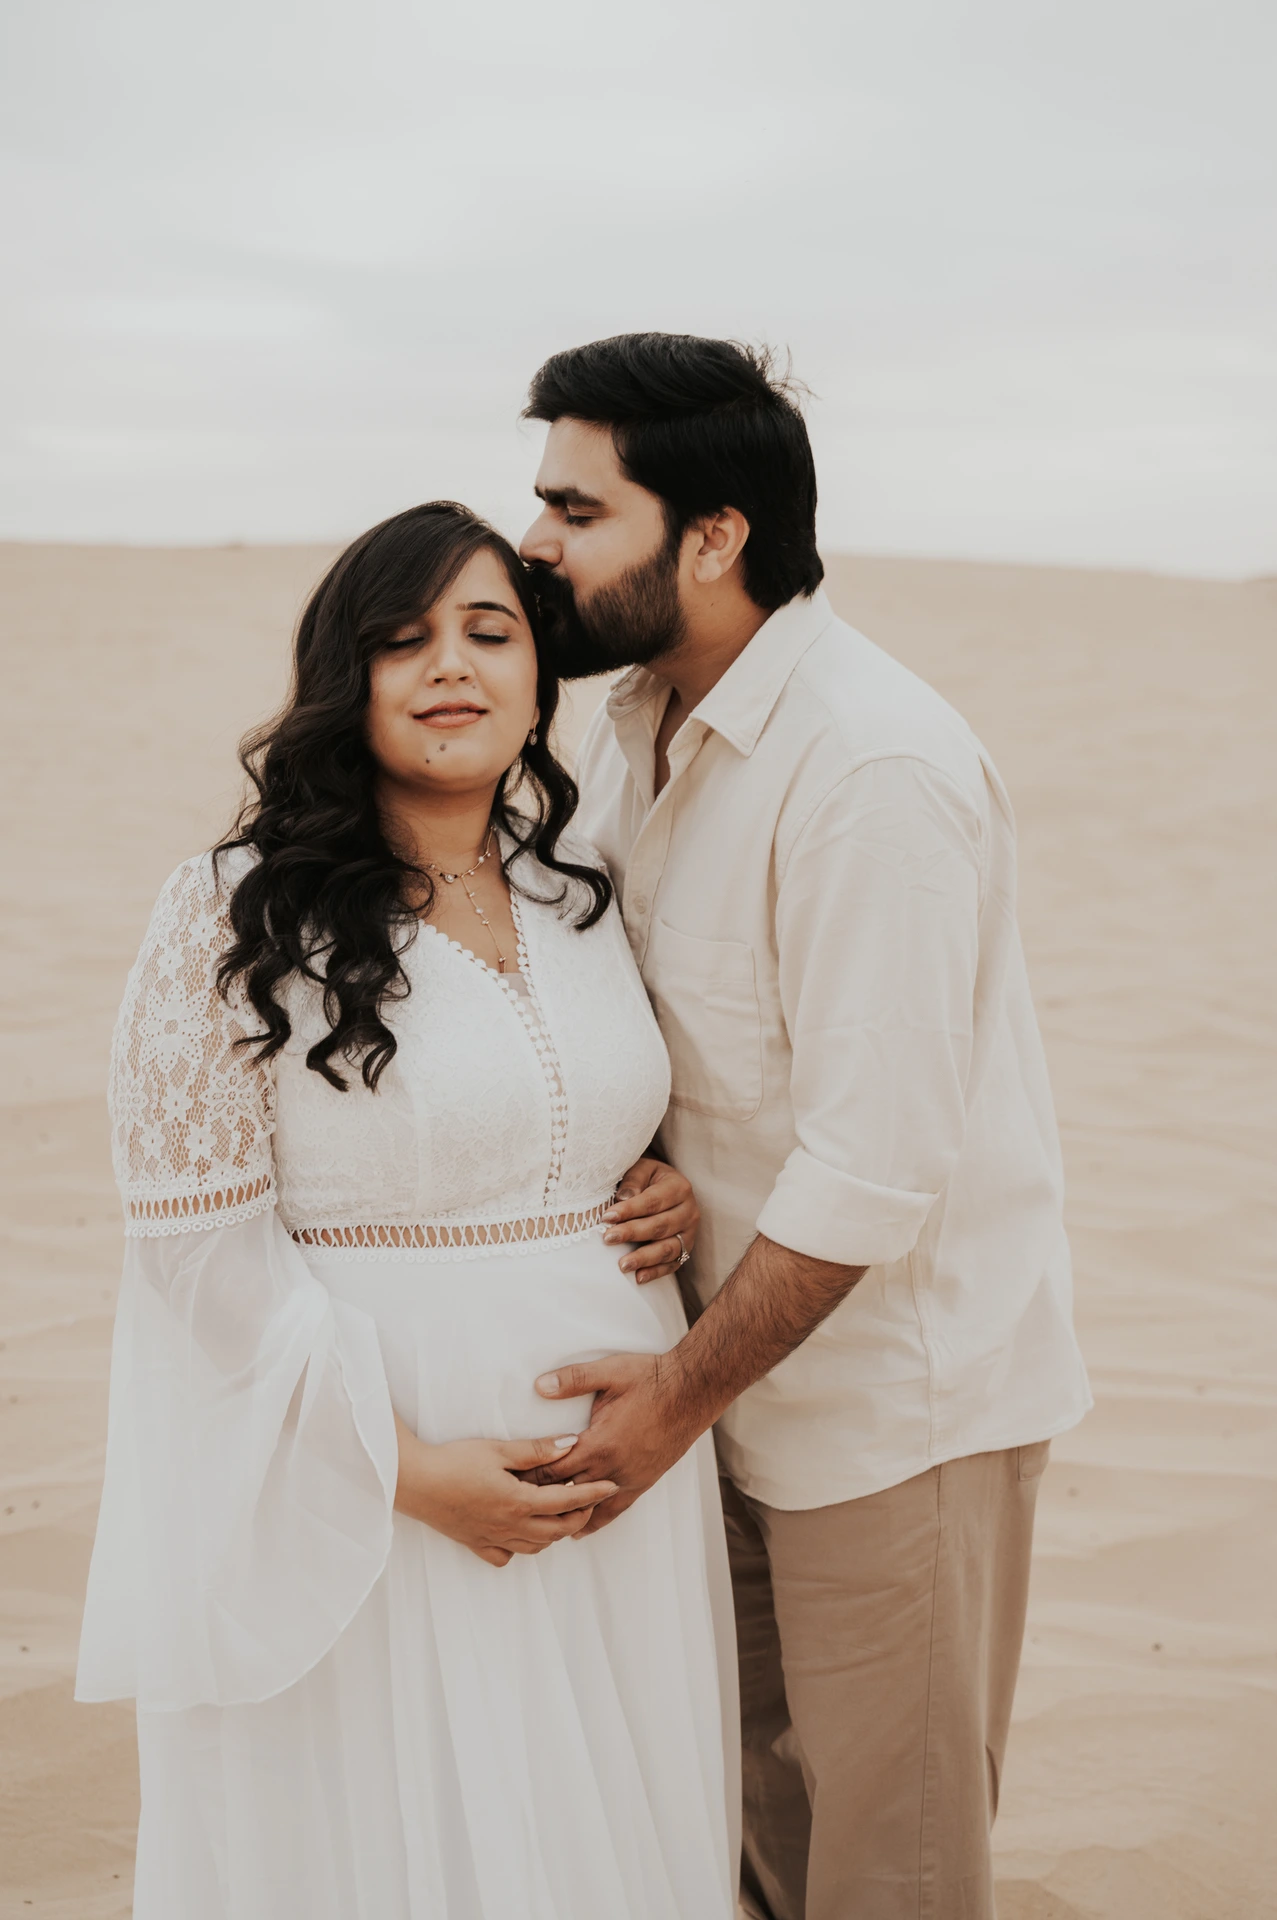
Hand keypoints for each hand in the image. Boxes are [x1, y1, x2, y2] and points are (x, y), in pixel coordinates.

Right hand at [394, 1420, 617, 1566]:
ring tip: (560, 1514)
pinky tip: (520, 1532)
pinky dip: (520, 1548)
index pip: (567, 1501)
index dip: (593, 1494)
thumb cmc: (454, 1461)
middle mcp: (509, 1526)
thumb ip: (536, 1450)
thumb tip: (571, 1444)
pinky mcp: (474, 1543)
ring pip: (535, 1547)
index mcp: (519, 1502)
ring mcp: (492, 1538)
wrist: (414, 1482)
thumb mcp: (498, 1450)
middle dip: (579, 1517)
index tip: (612, 1485)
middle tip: (590, 1500)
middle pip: (557, 1531)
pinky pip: (505, 1556)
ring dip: (554, 1533)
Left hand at [528, 1352, 702, 1534]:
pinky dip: (595, 1520)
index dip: (526, 1476)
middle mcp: (612, 1469)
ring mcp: (629, 1478)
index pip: (551, 1469)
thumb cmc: (651, 1379)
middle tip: (512, 1505)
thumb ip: (572, 1380)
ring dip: (564, 1513)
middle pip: (564, 1493)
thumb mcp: (609, 1372)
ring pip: (589, 1508)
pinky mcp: (643, 1481)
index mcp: (598, 1444)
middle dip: (538, 1498)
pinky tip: (581, 1528)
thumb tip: (538, 1386)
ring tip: (539, 1521)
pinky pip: (615, 1510)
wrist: (692, 1391)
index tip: (506, 1482)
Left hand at [603, 1156, 698, 1282]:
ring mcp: (689, 1234)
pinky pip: (672, 1265)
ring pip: (668, 1249)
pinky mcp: (686, 1250)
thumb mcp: (642, 1168)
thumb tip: (624, 1198)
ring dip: (644, 1258)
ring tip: (622, 1265)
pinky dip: (655, 1272)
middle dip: (633, 1233)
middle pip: (660, 1226)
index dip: (630, 1210)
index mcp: (679, 1187)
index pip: (653, 1201)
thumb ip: (633, 1179)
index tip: (607, 1217)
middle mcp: (689, 1211)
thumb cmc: (648, 1178)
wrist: (665, 1187)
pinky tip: (638, 1277)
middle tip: (608, 1238)